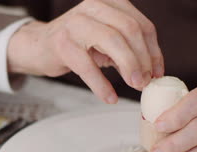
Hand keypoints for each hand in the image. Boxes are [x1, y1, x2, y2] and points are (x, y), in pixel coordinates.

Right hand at [7, 0, 163, 102]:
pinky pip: (88, 66)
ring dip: (129, 67)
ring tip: (135, 86)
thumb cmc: (76, 44)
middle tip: (146, 82)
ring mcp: (76, 22)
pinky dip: (101, 85)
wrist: (38, 46)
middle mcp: (93, 6)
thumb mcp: (105, 38)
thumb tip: (153, 71)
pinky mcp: (62, 43)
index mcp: (109, 2)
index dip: (154, 50)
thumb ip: (127, 47)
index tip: (158, 72)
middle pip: (130, 30)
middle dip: (143, 59)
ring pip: (114, 41)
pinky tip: (110, 97)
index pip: (141, 24)